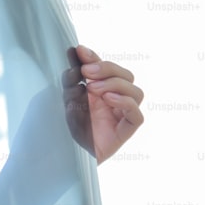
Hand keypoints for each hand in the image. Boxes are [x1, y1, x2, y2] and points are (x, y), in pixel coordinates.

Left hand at [75, 44, 144, 163]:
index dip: (96, 57)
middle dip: (107, 69)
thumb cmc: (71, 126)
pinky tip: (108, 99)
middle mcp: (116, 99)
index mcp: (101, 88)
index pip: (106, 68)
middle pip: (126, 76)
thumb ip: (71, 79)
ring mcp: (122, 114)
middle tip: (87, 73)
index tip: (80, 51)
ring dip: (115, 85)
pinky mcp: (126, 130)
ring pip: (136, 92)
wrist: (68, 153)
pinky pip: (137, 115)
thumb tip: (73, 56)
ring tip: (93, 89)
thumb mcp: (67, 98)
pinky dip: (125, 103)